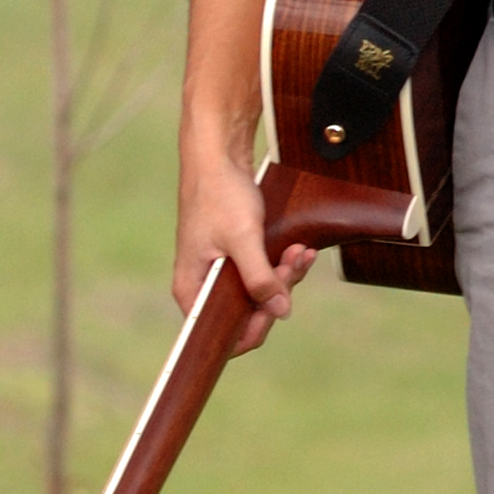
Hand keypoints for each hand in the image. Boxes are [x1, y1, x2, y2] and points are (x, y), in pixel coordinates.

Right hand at [173, 151, 315, 355]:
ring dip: (285, 275)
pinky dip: (282, 263)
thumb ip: (260, 278)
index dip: (257, 328)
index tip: (281, 306)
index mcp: (192, 290)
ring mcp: (220, 273)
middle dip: (278, 292)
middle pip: (248, 313)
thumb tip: (281, 312)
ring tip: (301, 252)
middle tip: (294, 263)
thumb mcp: (242, 239)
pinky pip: (262, 273)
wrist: (218, 157)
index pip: (225, 335)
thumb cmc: (220, 195)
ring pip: (259, 292)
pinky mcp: (235, 258)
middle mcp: (203, 288)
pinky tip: (299, 249)